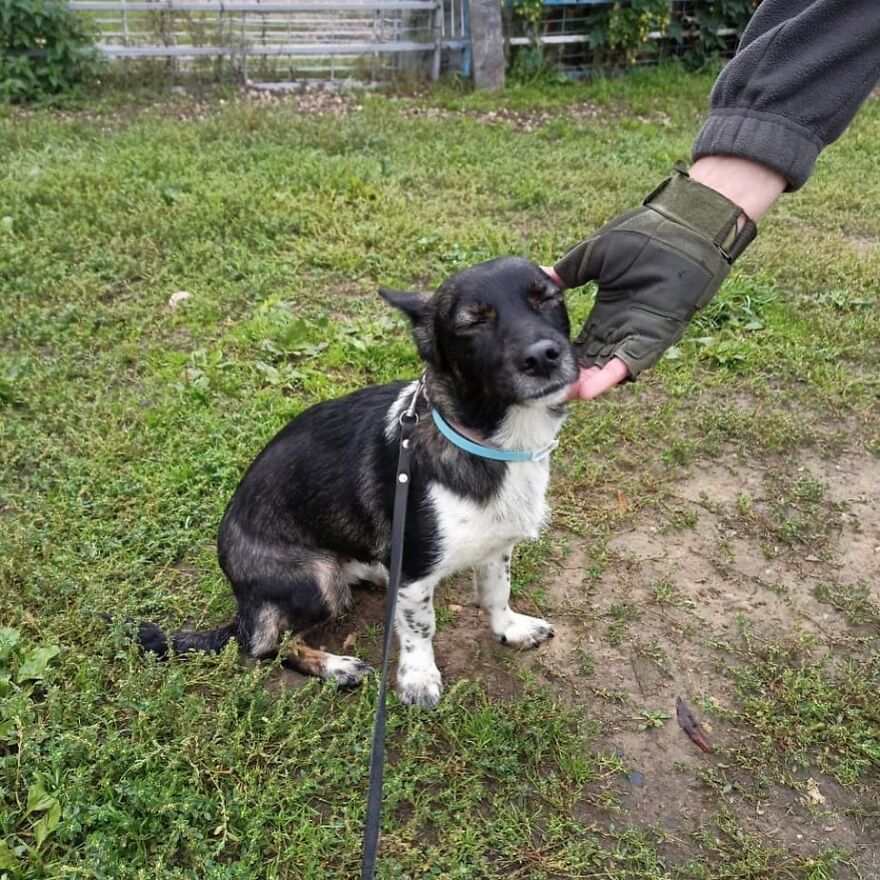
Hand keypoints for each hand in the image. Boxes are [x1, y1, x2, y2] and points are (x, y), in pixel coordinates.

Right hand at [552, 165, 757, 388]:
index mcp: (608, 311)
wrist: (681, 228)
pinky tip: (588, 390)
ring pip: (607, 368)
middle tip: (545, 392)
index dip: (561, 354)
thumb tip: (542, 274)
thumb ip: (570, 270)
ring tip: (563, 398)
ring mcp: (637, 334)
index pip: (581, 341)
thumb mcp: (596, 254)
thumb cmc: (644, 235)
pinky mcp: (653, 337)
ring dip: (587, 384)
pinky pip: (630, 362)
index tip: (540, 364)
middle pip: (591, 361)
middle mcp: (621, 328)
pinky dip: (609, 377)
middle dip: (570, 377)